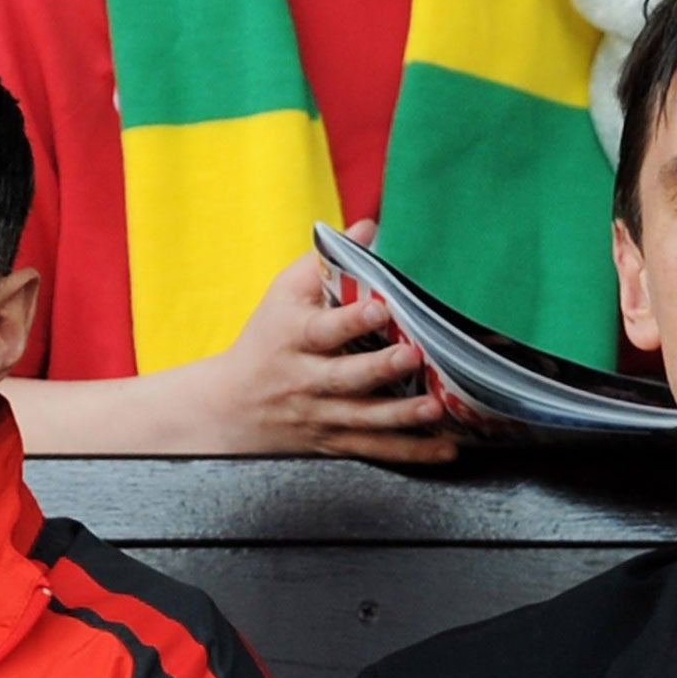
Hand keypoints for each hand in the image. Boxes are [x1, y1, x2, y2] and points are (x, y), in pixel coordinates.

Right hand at [196, 220, 457, 461]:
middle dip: (379, 369)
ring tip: (435, 406)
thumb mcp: (283, 295)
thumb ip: (325, 261)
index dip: (350, 320)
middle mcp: (305, 381)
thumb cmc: (267, 338)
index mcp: (292, 339)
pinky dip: (411, 451)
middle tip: (412, 355)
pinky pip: (375, 450)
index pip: (321, 330)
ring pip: (363, 420)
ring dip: (401, 415)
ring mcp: (321, 416)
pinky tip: (445, 450)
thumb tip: (370, 225)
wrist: (231, 408)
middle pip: (344, 378)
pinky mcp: (335, 442)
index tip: (380, 308)